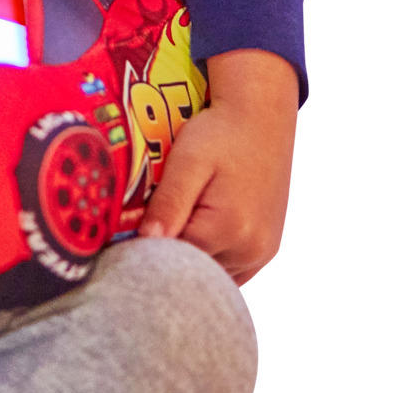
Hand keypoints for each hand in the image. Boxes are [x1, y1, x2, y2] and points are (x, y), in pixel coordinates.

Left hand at [138, 48, 297, 284]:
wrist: (261, 118)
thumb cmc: (220, 134)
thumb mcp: (187, 162)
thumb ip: (169, 203)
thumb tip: (147, 241)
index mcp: (228, 229)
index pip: (173, 262)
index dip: (146, 251)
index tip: (127, 236)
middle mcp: (250, 248)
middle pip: (193, 271)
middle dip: (167, 255)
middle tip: (145, 229)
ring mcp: (261, 252)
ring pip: (211, 274)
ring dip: (189, 259)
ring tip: (172, 226)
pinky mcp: (266, 249)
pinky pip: (231, 271)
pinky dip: (209, 260)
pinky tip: (193, 236)